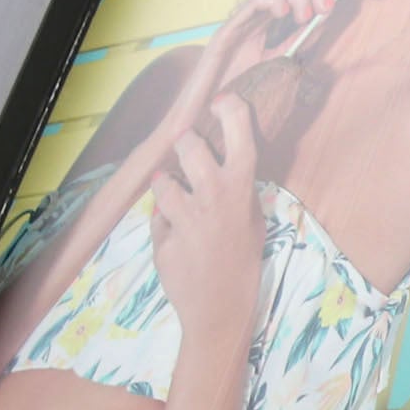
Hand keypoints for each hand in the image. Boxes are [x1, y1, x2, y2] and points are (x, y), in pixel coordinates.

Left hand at [148, 92, 263, 343]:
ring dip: (167, 185)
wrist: (220, 308)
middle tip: (186, 152)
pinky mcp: (163, 233)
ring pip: (163, 178)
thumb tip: (220, 160)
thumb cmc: (242, 263)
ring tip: (179, 202)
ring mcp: (186, 213)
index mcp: (242, 188)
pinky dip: (163, 220)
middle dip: (184, 145)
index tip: (221, 101)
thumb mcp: (252, 221)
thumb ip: (237, 190)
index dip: (230, 109)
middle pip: (187, 143)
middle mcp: (214, 194)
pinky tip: (177, 237)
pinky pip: (157, 213)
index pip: (238, 133)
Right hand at [198, 0, 351, 92]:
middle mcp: (262, 18)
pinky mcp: (230, 29)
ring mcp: (246, 21)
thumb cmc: (245, 98)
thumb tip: (325, 21)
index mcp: (277, 25)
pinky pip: (255, 2)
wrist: (210, 117)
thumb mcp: (282, 66)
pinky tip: (284, 12)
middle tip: (326, 5)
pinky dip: (274, 0)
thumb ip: (301, 44)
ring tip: (304, 16)